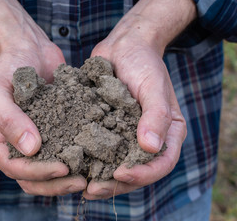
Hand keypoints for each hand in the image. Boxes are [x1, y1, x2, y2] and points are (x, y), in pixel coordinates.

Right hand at [0, 0, 86, 195]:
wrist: (29, 49)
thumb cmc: (8, 66)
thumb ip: (9, 119)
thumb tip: (30, 149)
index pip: (13, 167)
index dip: (37, 173)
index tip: (62, 168)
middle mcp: (16, 146)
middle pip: (32, 178)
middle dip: (56, 183)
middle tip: (82, 181)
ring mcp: (36, 141)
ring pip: (50, 170)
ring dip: (68, 178)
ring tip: (92, 176)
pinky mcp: (55, 132)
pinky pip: (64, 150)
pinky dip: (79, 158)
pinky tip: (97, 157)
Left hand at [83, 0, 195, 199]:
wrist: (123, 46)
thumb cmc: (144, 62)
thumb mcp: (153, 86)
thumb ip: (157, 115)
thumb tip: (150, 147)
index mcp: (167, 132)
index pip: (161, 163)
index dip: (144, 174)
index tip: (121, 173)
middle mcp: (147, 139)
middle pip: (136, 170)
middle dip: (116, 184)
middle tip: (92, 190)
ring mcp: (125, 135)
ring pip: (115, 164)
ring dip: (99, 177)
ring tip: (78, 185)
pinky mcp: (106, 128)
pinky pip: (99, 149)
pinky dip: (87, 159)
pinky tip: (69, 163)